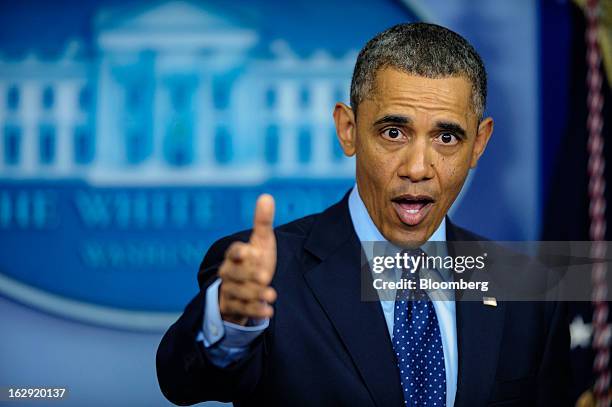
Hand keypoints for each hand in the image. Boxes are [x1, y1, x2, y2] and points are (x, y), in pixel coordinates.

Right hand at [218, 194, 276, 325]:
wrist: (247, 287)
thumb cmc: (254, 260)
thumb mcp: (261, 242)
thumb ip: (263, 222)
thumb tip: (266, 196)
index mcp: (235, 255)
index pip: (233, 251)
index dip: (239, 252)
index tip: (248, 251)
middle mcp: (229, 272)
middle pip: (234, 274)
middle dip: (248, 275)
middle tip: (265, 276)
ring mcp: (230, 290)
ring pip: (239, 292)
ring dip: (255, 293)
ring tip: (271, 294)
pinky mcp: (234, 307)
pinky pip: (243, 309)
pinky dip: (255, 310)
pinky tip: (269, 310)